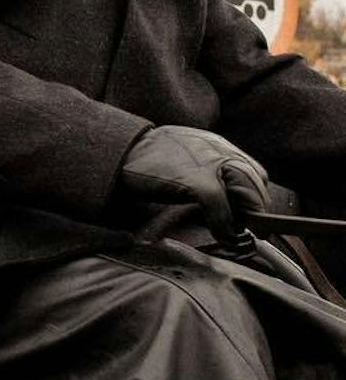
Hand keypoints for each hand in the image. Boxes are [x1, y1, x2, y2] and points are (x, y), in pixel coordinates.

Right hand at [118, 125, 268, 242]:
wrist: (123, 149)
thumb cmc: (149, 157)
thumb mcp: (186, 154)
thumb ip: (206, 167)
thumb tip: (222, 197)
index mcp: (217, 145)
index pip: (254, 172)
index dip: (255, 196)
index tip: (248, 214)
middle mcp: (220, 151)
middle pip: (256, 183)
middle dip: (256, 210)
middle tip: (248, 230)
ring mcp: (210, 165)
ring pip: (247, 193)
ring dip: (246, 219)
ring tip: (236, 233)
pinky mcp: (197, 180)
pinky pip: (221, 206)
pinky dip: (224, 224)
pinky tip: (221, 235)